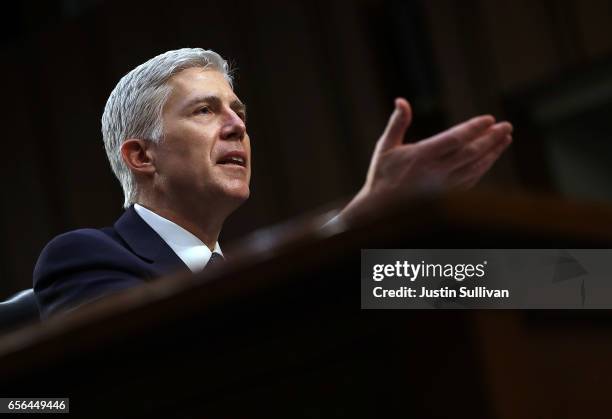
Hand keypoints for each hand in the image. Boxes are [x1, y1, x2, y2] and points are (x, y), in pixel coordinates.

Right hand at [339, 98, 512, 224]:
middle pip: (471, 152)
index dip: (474, 128)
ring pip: (475, 167)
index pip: (455, 139)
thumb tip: (401, 100)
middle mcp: (435, 171)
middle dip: (491, 138)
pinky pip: (471, 180)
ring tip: (505, 139)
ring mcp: (443, 186)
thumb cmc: (382, 175)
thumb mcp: (385, 147)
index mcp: (421, 156)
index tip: (490, 119)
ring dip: (493, 153)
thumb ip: (397, 123)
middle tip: (507, 126)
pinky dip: (484, 168)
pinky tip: (491, 158)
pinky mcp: (447, 197)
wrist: (380, 209)